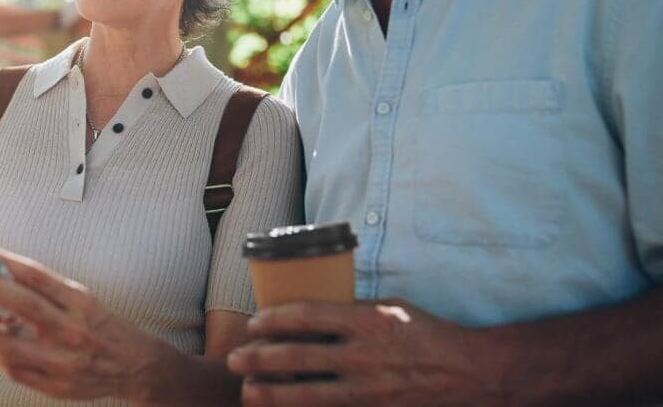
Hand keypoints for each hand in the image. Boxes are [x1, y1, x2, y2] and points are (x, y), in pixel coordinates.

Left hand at [0, 249, 169, 402]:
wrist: (135, 366)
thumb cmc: (104, 326)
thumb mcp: (84, 300)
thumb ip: (49, 292)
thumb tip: (5, 277)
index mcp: (80, 302)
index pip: (39, 276)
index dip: (9, 261)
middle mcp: (72, 330)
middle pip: (23, 304)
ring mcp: (64, 361)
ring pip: (11, 346)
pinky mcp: (56, 386)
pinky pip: (17, 372)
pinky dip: (3, 359)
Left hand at [227, 300, 486, 406]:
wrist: (469, 373)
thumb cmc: (425, 334)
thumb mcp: (389, 309)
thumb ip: (351, 312)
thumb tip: (310, 312)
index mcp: (367, 321)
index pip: (307, 315)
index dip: (273, 320)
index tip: (254, 322)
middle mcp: (364, 356)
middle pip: (296, 356)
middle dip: (259, 357)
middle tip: (235, 358)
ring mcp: (368, 390)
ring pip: (306, 394)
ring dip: (270, 393)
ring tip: (248, 390)